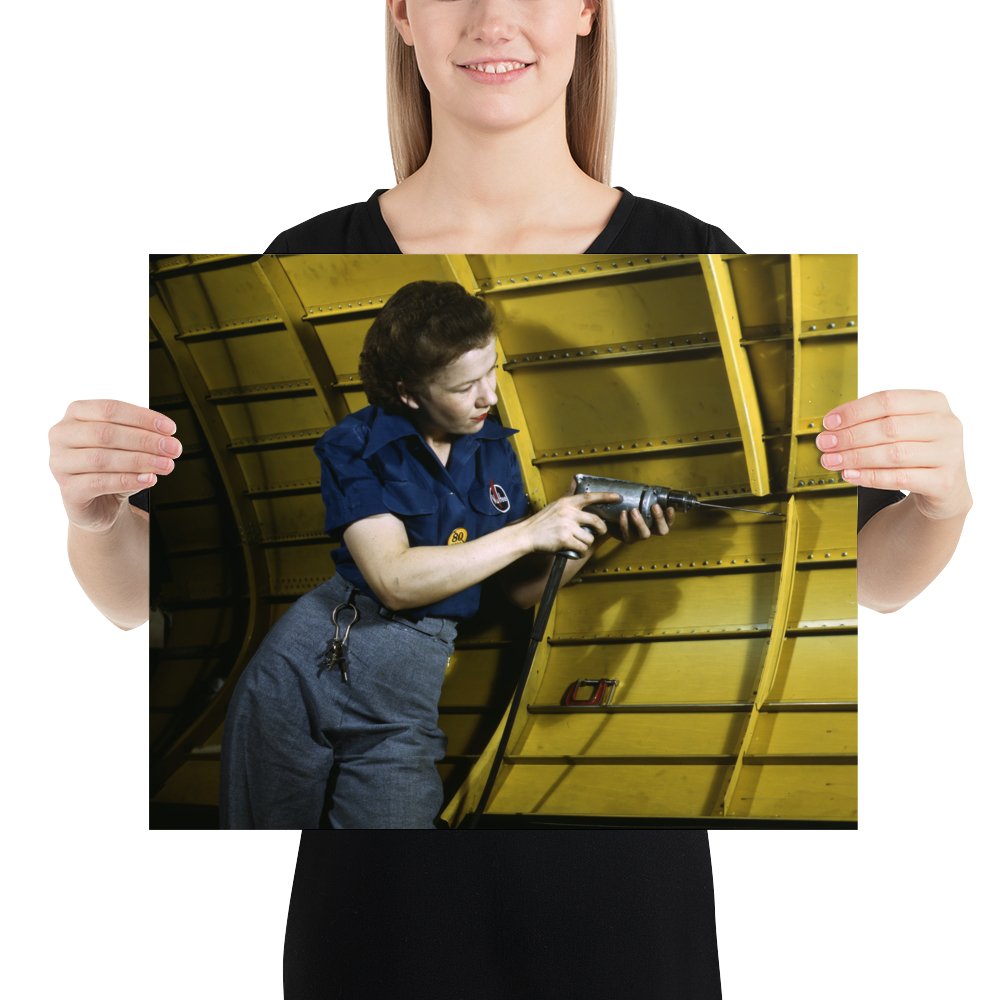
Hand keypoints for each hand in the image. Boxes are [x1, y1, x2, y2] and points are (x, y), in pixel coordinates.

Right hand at [49, 400, 182, 531]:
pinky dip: (128, 480)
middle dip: (145, 440)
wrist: (99, 504)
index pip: (110, 409)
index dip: (143, 417)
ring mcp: (59, 463)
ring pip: (102, 459)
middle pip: (106, 433)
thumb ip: (142, 437)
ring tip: (166, 465)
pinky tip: (149, 479)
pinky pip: (99, 483)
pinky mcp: (67, 489)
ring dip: (140, 461)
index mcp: (76, 414)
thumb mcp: (127, 446)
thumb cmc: (112, 467)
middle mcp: (62, 435)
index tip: (170, 429)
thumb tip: (167, 440)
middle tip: (173, 448)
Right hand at [523, 488, 619, 554]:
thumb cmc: (540, 522)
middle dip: (601, 529)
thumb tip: (575, 482)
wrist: (526, 535)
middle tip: (600, 531)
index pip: (590, 497)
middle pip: (596, 521)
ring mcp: (567, 526)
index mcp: (566, 503)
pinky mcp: (565, 539)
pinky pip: (582, 548)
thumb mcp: (554, 505)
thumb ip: (568, 496)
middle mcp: (568, 512)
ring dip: (586, 543)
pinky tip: (574, 550)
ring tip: (577, 543)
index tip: (618, 497)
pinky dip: (581, 552)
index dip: (606, 497)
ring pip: (589, 537)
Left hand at [617, 503, 674, 541]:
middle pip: (662, 530)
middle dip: (659, 518)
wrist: (614, 519)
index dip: (671, 516)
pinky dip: (625, 523)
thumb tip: (654, 488)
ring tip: (634, 510)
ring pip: (645, 534)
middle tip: (654, 506)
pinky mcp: (628, 539)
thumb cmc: (630, 507)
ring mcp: (640, 536)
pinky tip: (623, 514)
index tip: (669, 507)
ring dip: (641, 522)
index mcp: (657, 522)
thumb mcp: (640, 502)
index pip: (669, 522)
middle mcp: (651, 531)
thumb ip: (647, 498)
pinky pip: (628, 534)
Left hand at [816, 390, 970, 519]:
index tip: (828, 423)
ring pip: (893, 453)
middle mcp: (946, 425)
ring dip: (856, 457)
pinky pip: (900, 478)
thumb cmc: (915, 450)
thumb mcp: (902, 428)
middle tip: (825, 444)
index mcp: (934, 402)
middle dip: (850, 436)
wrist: (945, 487)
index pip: (888, 400)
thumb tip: (831, 427)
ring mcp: (950, 454)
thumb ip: (873, 421)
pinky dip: (870, 477)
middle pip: (889, 427)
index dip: (854, 411)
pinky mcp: (944, 481)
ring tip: (831, 460)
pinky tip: (850, 475)